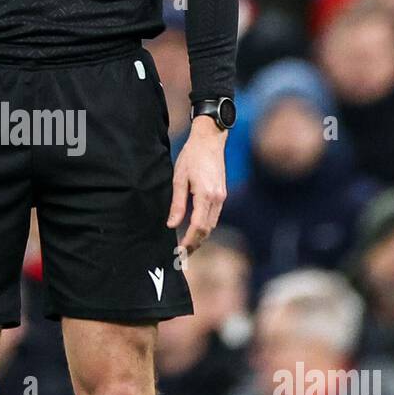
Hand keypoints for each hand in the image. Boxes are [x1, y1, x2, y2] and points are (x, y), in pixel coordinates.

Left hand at [167, 118, 227, 256]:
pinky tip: (194, 229)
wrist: (209, 140)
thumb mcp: (178, 179)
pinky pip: (214, 216)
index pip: (198, 226)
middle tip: (182, 254)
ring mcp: (222, 196)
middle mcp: (217, 198)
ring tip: (187, 245)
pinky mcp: (222, 193)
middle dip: (195, 243)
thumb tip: (171, 225)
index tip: (179, 250)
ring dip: (200, 236)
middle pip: (207, 229)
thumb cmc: (191, 156)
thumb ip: (177, 204)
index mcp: (206, 195)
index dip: (189, 241)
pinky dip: (205, 226)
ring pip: (212, 224)